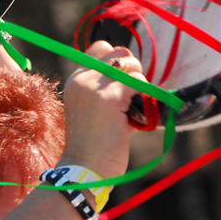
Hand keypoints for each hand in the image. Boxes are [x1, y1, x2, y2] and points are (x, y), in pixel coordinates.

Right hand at [61, 42, 144, 177]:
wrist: (84, 170)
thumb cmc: (93, 147)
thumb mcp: (94, 111)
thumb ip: (108, 90)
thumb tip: (136, 77)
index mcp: (75, 80)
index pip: (101, 48)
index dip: (118, 61)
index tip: (123, 84)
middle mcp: (82, 78)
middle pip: (119, 52)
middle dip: (132, 70)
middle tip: (132, 97)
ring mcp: (94, 86)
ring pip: (131, 65)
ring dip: (140, 84)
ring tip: (133, 108)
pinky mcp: (110, 97)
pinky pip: (139, 83)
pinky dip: (145, 97)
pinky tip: (136, 116)